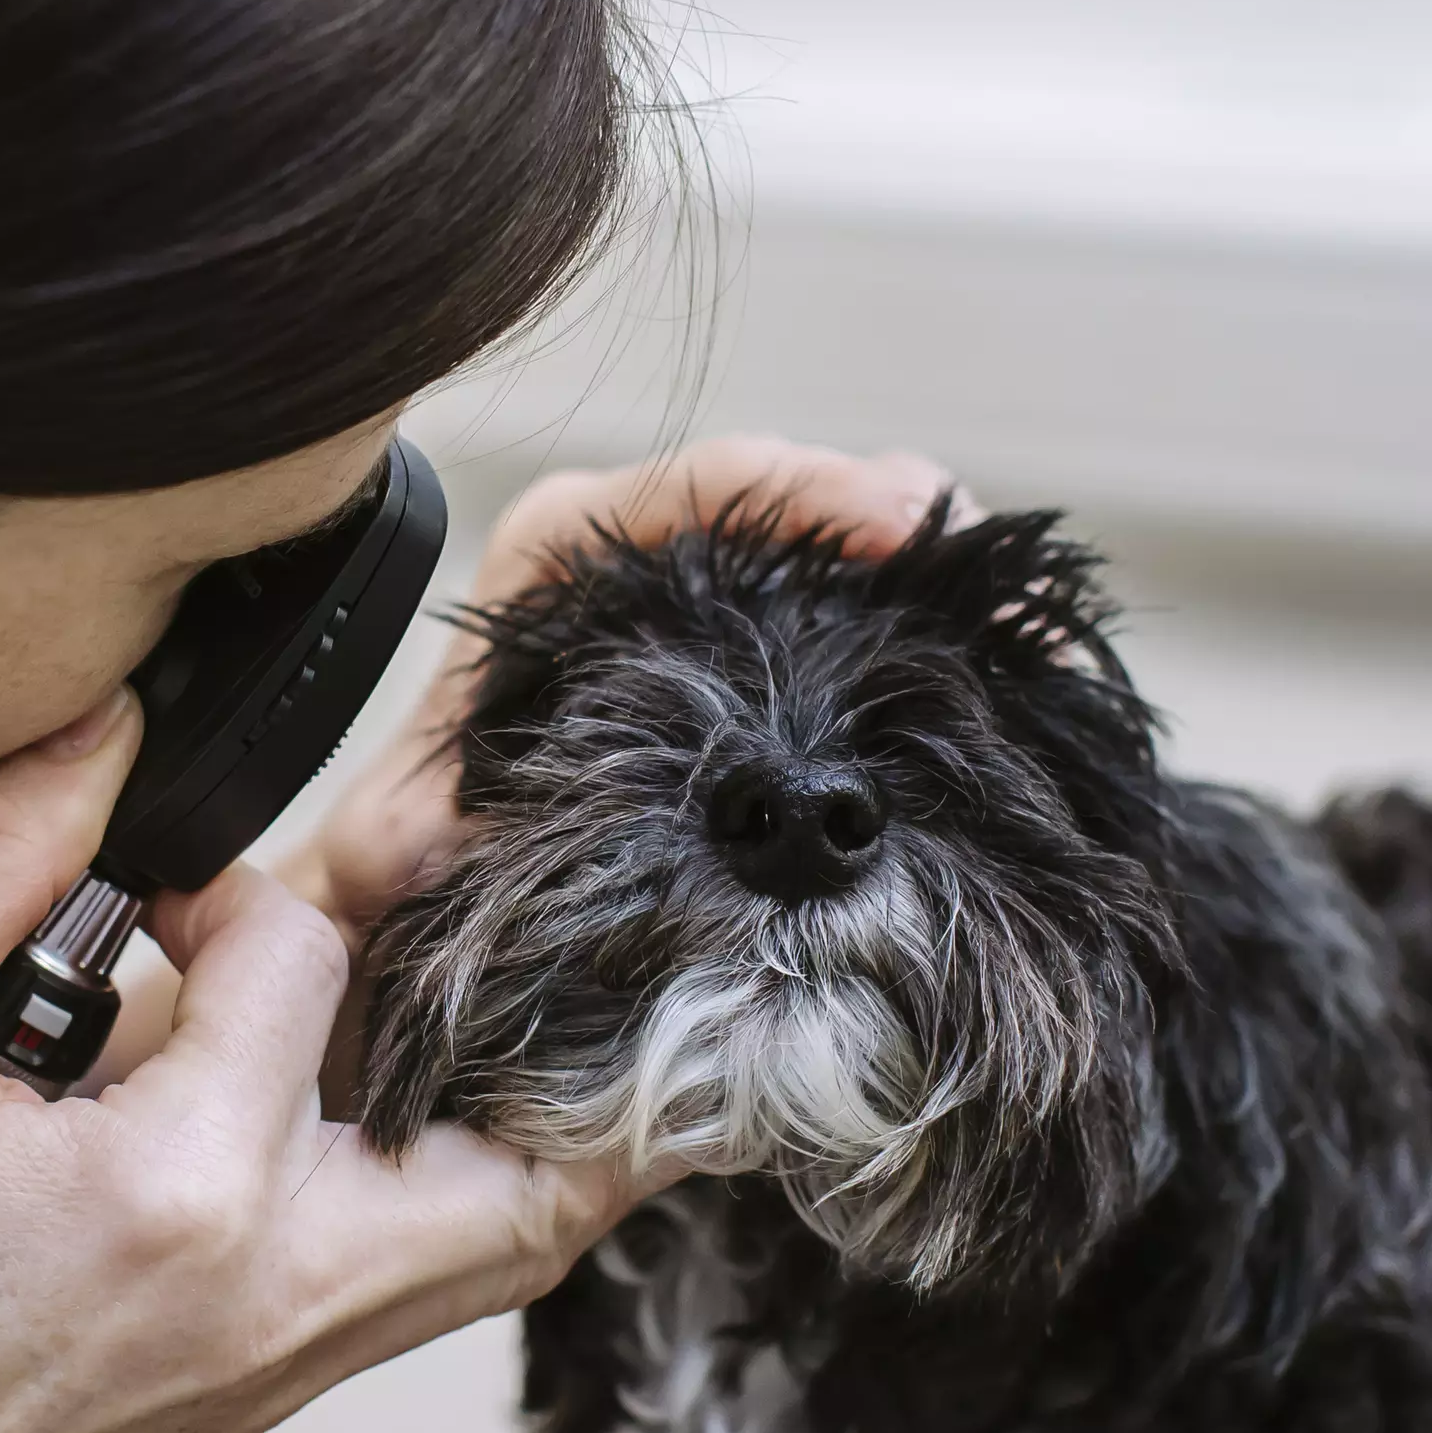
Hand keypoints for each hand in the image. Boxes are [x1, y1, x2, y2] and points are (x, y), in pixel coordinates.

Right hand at [0, 690, 660, 1432]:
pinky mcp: (283, 1390)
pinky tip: (396, 1111)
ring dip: (526, 1110)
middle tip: (422, 930)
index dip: (231, 887)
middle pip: (531, 1135)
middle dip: (510, 1004)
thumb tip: (103, 725)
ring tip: (450, 1017)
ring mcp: (299, 1355)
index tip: (151, 904)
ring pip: (525, 1229)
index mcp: (180, 1188)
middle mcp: (282, 1283)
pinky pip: (453, 1284)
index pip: (305, 954)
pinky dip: (470, 1188)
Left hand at [273, 436, 972, 1084]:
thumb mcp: (386, 862)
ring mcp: (718, 637)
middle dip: (922, 540)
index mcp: (554, 577)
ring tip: (1045, 652)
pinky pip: (866, 656)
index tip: (895, 522)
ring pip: (853, 580)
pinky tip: (1016, 707)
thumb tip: (447, 850)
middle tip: (1016, 605)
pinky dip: (940, 673)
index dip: (802, 490)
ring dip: (951, 611)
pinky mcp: (769, 699)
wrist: (412, 942)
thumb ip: (406, 847)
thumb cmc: (395, 883)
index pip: (691, 492)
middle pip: (806, 511)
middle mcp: (646, 582)